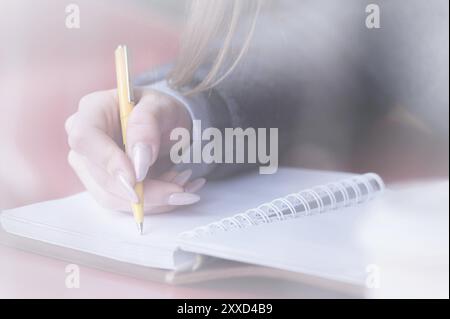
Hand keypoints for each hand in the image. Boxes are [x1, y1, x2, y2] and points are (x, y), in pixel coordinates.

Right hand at [65, 87, 204, 213]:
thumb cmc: (159, 109)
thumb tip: (138, 163)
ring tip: (183, 186)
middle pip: (101, 176)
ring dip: (153, 199)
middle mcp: (85, 141)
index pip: (85, 138)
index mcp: (92, 110)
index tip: (137, 178)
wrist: (166, 123)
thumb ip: (147, 126)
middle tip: (179, 189)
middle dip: (144, 190)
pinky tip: (176, 189)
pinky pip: (125, 203)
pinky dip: (155, 202)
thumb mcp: (160, 106)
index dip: (108, 161)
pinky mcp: (105, 185)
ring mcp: (92, 166)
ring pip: (113, 197)